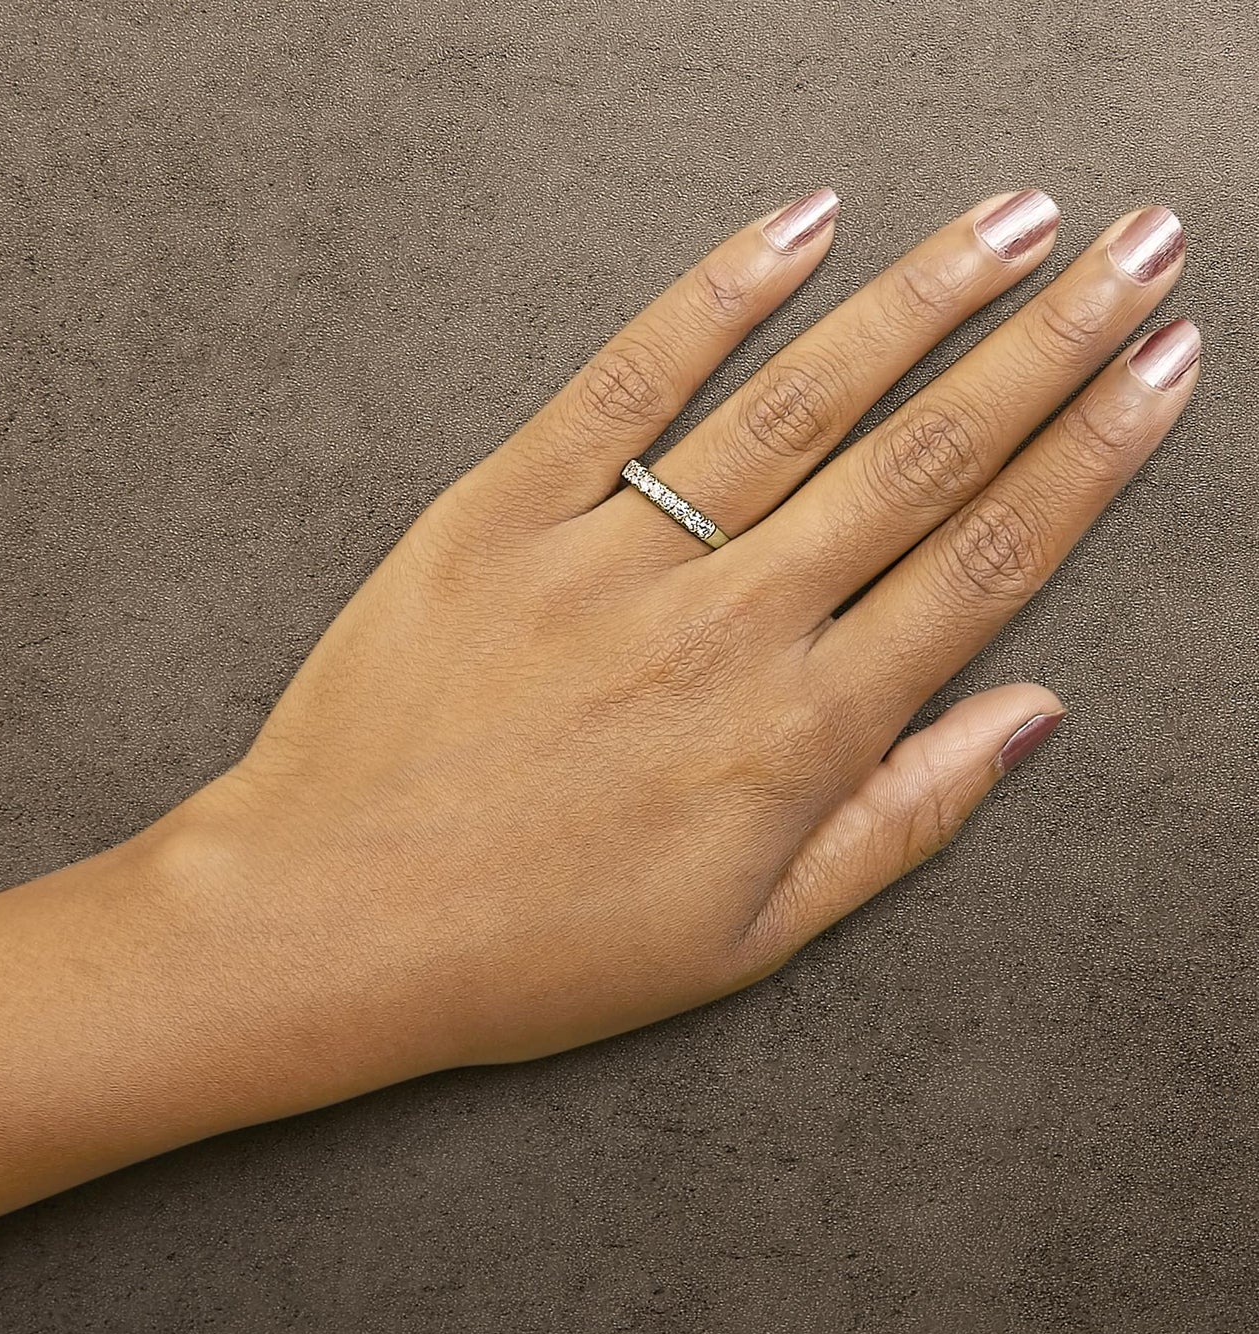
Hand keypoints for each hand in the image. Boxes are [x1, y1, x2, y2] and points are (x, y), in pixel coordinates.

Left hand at [176, 187, 1196, 1086]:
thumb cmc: (538, 950)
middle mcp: (727, 628)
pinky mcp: (502, 513)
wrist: (334, 920)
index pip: (986, 564)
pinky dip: (716, 297)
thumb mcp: (750, 936)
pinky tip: (801, 228)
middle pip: (923, 459)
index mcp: (799, 734)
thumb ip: (899, 820)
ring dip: (922, 298)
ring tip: (1016, 221)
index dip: (1091, 457)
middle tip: (1140, 247)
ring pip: (800, 403)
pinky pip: (626, 383)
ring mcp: (612, 559)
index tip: (1160, 370)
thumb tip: (1027, 717)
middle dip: (1050, 343)